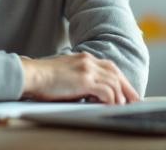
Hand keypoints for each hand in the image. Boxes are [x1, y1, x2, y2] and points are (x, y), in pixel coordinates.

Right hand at [20, 53, 138, 104]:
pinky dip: (111, 100)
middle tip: (134, 101)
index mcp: (84, 58)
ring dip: (119, 97)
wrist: (31, 75)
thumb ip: (79, 78)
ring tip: (120, 108)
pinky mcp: (85, 80)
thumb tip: (90, 92)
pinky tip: (110, 106)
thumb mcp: (65, 72)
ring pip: (114, 83)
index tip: (126, 91)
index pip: (109, 67)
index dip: (120, 79)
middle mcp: (88, 60)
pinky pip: (107, 91)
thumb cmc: (42, 78)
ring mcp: (87, 69)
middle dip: (127, 88)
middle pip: (116, 73)